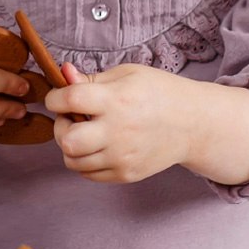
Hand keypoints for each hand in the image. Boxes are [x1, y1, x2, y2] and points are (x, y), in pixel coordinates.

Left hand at [45, 62, 193, 183]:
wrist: (193, 124)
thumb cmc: (159, 93)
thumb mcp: (127, 74)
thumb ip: (91, 78)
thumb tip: (63, 74)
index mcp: (116, 100)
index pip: (69, 101)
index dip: (55, 98)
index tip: (59, 97)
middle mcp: (118, 132)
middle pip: (67, 140)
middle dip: (60, 127)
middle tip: (70, 118)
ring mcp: (122, 157)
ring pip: (73, 161)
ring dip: (70, 146)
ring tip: (84, 132)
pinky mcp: (126, 174)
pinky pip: (88, 174)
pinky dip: (84, 161)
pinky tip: (95, 146)